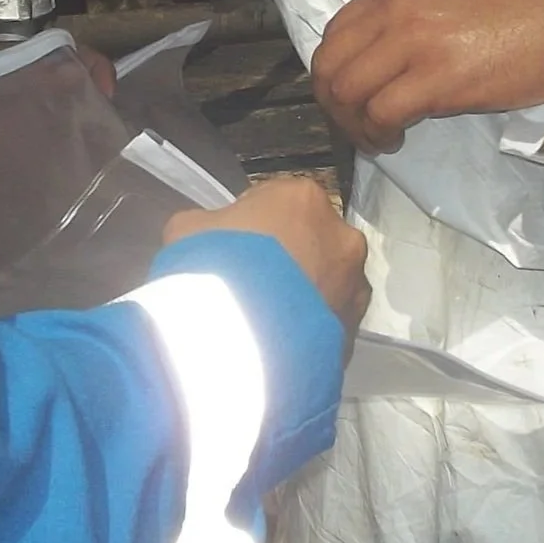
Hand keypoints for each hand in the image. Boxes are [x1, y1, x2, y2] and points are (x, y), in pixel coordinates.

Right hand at [164, 176, 370, 343]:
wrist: (242, 340)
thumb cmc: (215, 268)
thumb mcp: (187, 230)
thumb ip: (208, 225)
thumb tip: (211, 235)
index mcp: (304, 198)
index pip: (278, 201)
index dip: (252, 225)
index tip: (235, 248)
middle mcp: (342, 235)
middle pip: (311, 241)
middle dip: (287, 259)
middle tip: (253, 286)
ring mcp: (355, 285)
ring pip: (327, 283)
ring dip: (304, 294)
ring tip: (268, 321)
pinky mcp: (355, 330)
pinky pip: (328, 324)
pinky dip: (310, 330)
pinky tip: (281, 344)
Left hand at [312, 0, 543, 153]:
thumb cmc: (522, 10)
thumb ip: (407, 20)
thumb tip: (381, 62)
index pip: (333, 34)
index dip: (334, 75)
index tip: (353, 100)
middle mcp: (395, 8)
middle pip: (329, 65)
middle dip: (333, 106)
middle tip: (358, 127)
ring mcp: (415, 40)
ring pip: (347, 92)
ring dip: (354, 126)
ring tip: (380, 138)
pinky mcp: (438, 76)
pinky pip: (381, 113)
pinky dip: (378, 134)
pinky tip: (396, 140)